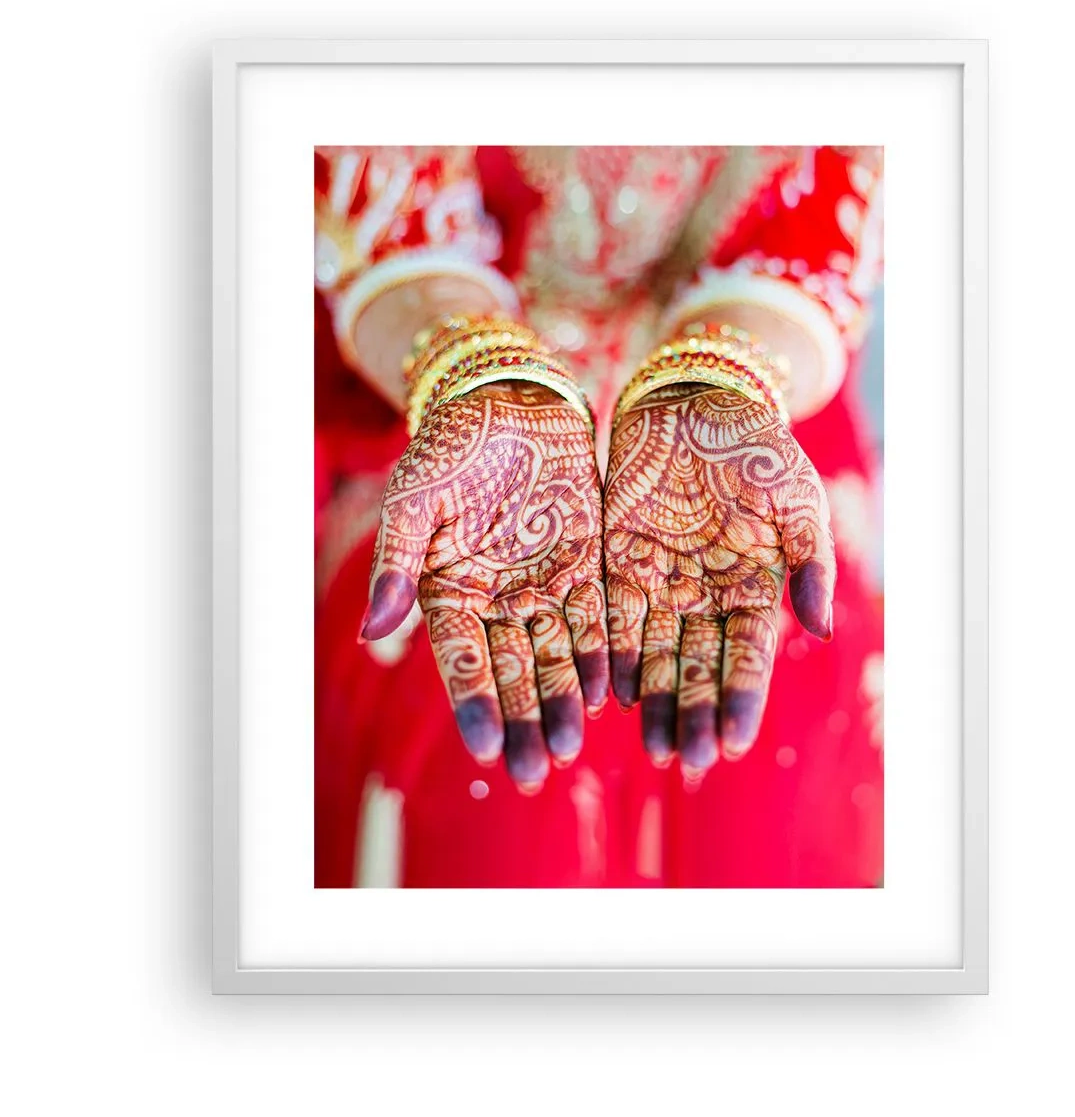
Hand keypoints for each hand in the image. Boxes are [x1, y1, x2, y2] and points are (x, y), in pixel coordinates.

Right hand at [360, 381, 607, 788]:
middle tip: (532, 772)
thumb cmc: (452, 445)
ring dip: (560, 702)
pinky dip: (600, 655)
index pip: (461, 659)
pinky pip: (595, 619)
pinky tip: (605, 693)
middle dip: (521, 722)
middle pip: (511, 672)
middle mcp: (498, 600)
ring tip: (568, 749)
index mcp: (450, 591)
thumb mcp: (415, 497)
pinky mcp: (587, 566)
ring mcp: (544, 586)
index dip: (474, 702)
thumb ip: (397, 563)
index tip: (483, 746)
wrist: (512, 402)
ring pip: (554, 656)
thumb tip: (370, 633)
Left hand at [603, 384, 835, 775]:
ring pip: (656, 655)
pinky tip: (610, 691)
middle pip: (699, 668)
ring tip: (648, 746)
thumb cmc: (757, 447)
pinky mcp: (619, 562)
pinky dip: (613, 653)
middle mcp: (707, 598)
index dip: (739, 700)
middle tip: (682, 761)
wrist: (698, 399)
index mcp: (755, 589)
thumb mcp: (797, 499)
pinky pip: (616, 616)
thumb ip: (811, 564)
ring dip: (653, 701)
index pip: (748, 658)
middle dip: (692, 715)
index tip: (730, 743)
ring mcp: (662, 583)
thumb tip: (821, 631)